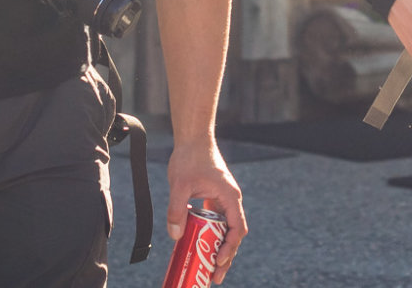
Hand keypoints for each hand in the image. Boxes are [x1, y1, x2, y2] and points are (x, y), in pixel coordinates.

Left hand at [165, 141, 246, 282]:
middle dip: (225, 256)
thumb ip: (177, 209)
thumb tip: (175, 236)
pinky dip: (211, 234)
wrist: (193, 137)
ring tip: (209, 267)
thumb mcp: (180, 184)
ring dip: (219, 247)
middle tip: (215, 276)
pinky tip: (199, 245)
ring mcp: (223, 198)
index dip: (230, 248)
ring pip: (225, 228)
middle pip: (233, 233)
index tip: (219, 261)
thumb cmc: (190, 157)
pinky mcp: (214, 196)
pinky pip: (216, 220)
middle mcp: (230, 199)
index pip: (236, 228)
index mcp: (230, 196)